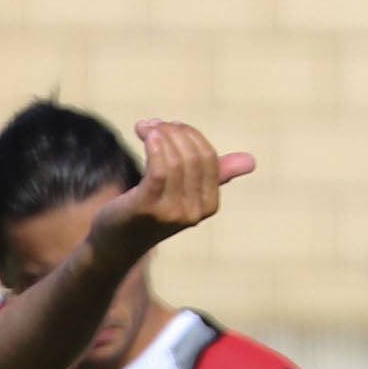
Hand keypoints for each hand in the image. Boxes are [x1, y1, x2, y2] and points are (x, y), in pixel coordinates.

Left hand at [93, 121, 255, 258]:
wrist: (115, 242)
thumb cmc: (150, 211)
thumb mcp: (183, 192)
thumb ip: (214, 175)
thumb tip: (251, 162)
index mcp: (209, 205)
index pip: (208, 158)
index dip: (189, 135)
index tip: (167, 127)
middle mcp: (194, 212)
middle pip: (193, 156)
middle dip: (173, 132)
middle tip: (151, 126)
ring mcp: (171, 212)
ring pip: (176, 160)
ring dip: (159, 135)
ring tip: (144, 128)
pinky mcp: (147, 208)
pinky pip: (159, 169)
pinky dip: (153, 146)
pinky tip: (144, 135)